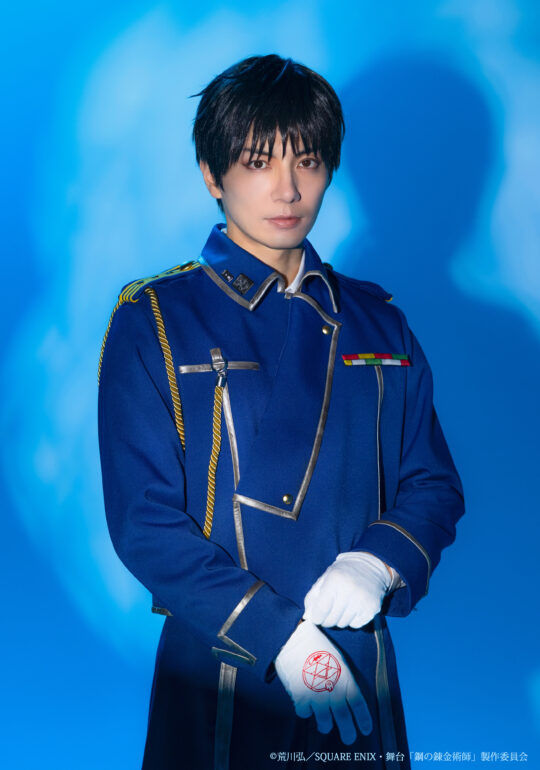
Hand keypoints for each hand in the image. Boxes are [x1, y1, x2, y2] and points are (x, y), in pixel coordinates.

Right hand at [275, 619, 371, 744]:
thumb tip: (346, 697)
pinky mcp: (300, 698)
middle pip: (344, 720)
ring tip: (324, 725)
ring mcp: (316, 697)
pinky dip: (305, 712)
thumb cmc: (318, 647)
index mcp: (346, 680)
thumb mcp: (338, 661)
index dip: (364, 721)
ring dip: (325, 726)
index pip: (359, 706)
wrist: (295, 639)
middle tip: (349, 739)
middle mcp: (333, 691)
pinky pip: (305, 714)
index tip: (365, 731)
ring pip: (324, 723)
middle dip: (348, 733)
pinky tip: (304, 704)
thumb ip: (343, 681)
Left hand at [303, 551, 393, 628]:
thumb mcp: (325, 578)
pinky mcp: (372, 609)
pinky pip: (355, 625)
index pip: (321, 610)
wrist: (369, 567)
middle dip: (327, 619)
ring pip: (343, 624)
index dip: (316, 617)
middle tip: (329, 612)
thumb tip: (307, 616)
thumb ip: (313, 596)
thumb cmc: (343, 573)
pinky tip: (353, 608)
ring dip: (339, 619)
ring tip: (342, 607)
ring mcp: (362, 601)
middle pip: (331, 620)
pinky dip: (351, 620)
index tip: (316, 617)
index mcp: (335, 580)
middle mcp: (349, 590)